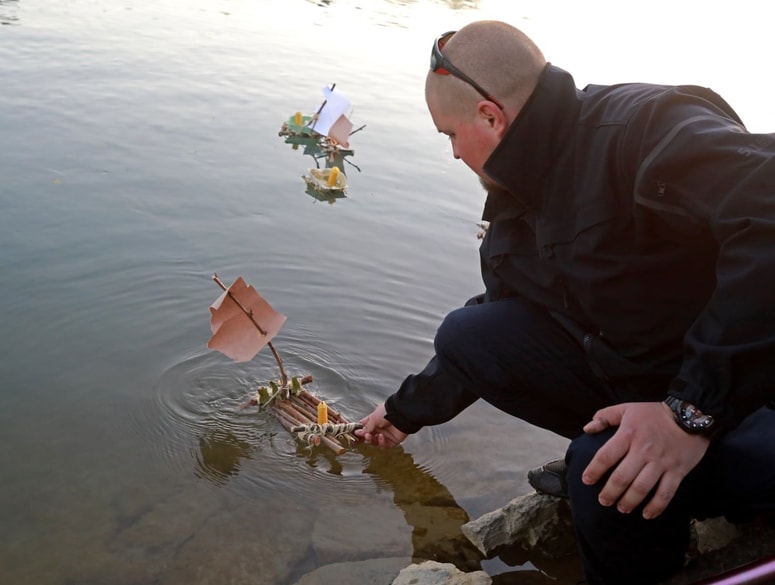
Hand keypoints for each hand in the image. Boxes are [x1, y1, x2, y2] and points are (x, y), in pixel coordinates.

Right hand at [354, 402, 407, 447]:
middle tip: (365, 436)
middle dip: (366, 437)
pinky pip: (384, 445)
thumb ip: (366, 427)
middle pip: (370, 436)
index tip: (354, 434)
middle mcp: (380, 427)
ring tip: (370, 436)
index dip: (360, 431)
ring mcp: (387, 434)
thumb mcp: (373, 418)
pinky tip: (381, 437)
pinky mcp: (393, 440)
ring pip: (376, 442)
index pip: (365, 426)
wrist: (401, 414)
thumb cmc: (387, 412)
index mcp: (375, 420)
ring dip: (372, 440)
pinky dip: (381, 442)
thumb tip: (357, 432)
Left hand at [582, 402, 709, 518]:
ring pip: (642, 488)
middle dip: (610, 492)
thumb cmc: (654, 413)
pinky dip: (656, 506)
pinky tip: (647, 515)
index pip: (606, 456)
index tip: (586, 480)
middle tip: (603, 501)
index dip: (594, 470)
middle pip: (622, 477)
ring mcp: (661, 462)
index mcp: (628, 434)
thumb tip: (587, 428)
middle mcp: (643, 450)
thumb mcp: (627, 408)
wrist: (690, 415)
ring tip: (621, 508)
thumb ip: (605, 417)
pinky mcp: (677, 471)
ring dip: (629, 501)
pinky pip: (666, 493)